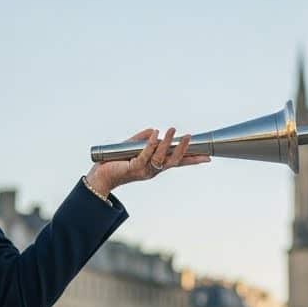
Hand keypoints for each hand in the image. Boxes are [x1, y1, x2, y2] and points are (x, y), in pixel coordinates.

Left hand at [87, 127, 210, 193]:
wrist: (100, 176)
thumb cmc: (116, 162)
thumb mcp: (132, 147)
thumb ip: (143, 139)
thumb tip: (155, 131)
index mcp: (155, 167)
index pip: (177, 163)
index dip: (192, 160)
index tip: (207, 157)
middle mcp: (152, 170)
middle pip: (173, 162)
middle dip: (183, 150)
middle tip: (190, 137)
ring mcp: (144, 170)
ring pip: (161, 158)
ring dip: (168, 143)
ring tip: (173, 130)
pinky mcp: (133, 167)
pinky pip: (145, 154)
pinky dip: (151, 144)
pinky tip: (155, 134)